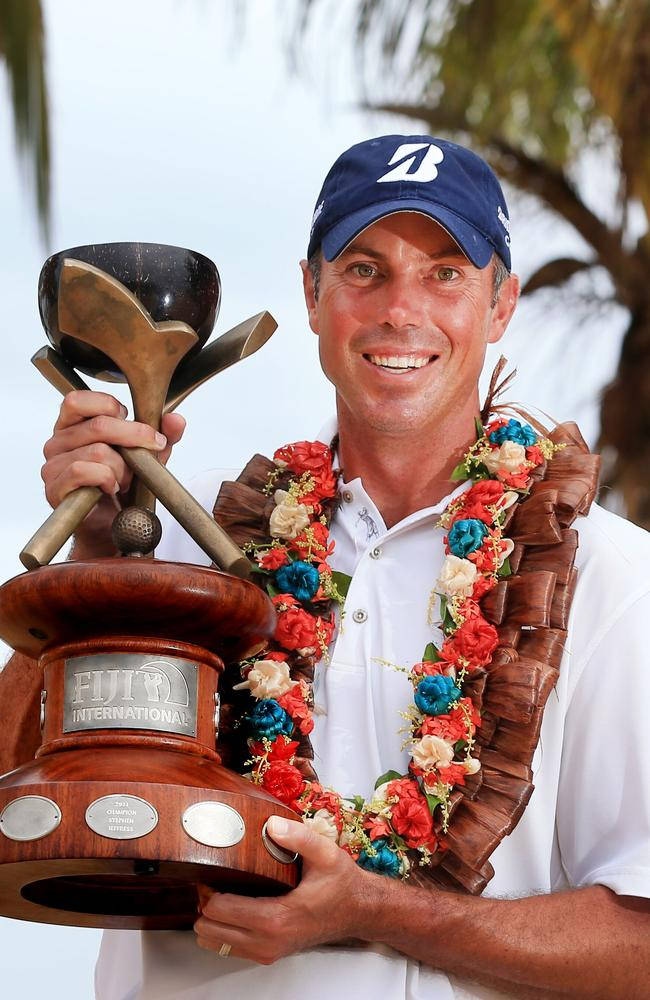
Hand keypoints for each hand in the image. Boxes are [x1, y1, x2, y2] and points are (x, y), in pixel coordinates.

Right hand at [41, 389, 185, 554]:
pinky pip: (82, 471)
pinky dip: (106, 479)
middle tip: (147, 454)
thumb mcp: (148, 455)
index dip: (110, 407)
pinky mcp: (54, 488)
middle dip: (133, 438)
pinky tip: (111, 488)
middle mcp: (57, 442)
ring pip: (97, 451)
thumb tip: (176, 419)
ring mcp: (52, 465)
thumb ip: (162, 434)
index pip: (79, 400)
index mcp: (72, 426)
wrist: (114, 525)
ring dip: (121, 468)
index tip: (131, 420)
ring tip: (125, 480)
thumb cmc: (124, 486)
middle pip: (98, 425)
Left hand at [194, 816, 381, 963]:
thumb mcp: (326, 854)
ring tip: (223, 893)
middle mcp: (268, 941)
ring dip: (212, 919)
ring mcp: (267, 951)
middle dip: (206, 903)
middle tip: (214, 879)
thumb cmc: (341, 884)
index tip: (213, 870)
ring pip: (215, 943)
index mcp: (276, 918)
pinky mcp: (269, 954)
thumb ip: (299, 837)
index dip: (208, 888)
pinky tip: (234, 907)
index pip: (218, 910)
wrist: (359, 911)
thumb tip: (271, 824)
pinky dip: (223, 930)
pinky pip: (229, 948)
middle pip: (209, 929)